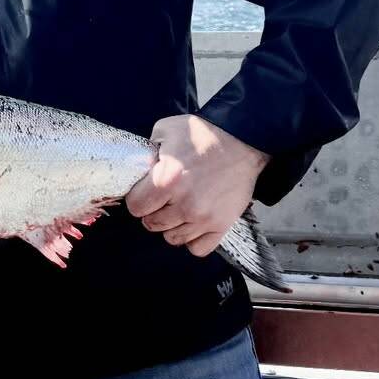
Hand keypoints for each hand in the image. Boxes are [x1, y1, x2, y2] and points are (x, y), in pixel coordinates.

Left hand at [126, 114, 268, 258]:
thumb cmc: (203, 134)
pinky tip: (194, 223)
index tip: (145, 192)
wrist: (243, 141)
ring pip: (173, 238)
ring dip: (172, 225)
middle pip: (152, 224)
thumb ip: (147, 153)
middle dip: (153, 211)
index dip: (138, 198)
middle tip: (163, 199)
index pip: (135, 207)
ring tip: (180, 208)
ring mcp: (204, 218)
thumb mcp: (166, 130)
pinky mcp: (222, 225)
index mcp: (167, 180)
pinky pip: (198, 248)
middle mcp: (184, 203)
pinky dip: (194, 239)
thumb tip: (137, 170)